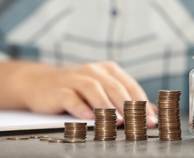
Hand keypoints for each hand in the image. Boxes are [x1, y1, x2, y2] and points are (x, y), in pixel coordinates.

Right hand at [11, 61, 157, 127]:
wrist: (41, 83)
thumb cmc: (78, 90)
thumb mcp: (103, 90)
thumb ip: (124, 100)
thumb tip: (152, 113)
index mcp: (108, 70)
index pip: (130, 86)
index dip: (143, 103)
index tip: (152, 120)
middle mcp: (94, 70)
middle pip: (115, 87)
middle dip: (129, 106)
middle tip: (139, 123)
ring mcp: (75, 78)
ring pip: (94, 89)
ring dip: (107, 106)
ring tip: (117, 121)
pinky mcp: (59, 89)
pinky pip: (71, 97)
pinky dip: (80, 107)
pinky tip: (88, 117)